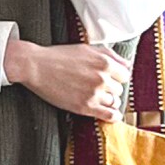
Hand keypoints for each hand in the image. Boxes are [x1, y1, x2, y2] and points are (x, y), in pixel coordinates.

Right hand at [4, 39, 131, 121]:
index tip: (110, 80)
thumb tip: (126, 65)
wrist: (37, 66)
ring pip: (114, 102)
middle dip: (111, 89)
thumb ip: (110, 55)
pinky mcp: (85, 107)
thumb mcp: (88, 48)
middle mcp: (102, 78)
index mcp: (105, 62)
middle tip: (98, 88)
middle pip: (119, 89)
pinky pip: (108, 115)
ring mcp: (94, 94)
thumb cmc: (59, 56)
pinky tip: (111, 115)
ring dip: (108, 101)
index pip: (125, 74)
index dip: (117, 77)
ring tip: (97, 99)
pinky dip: (113, 116)